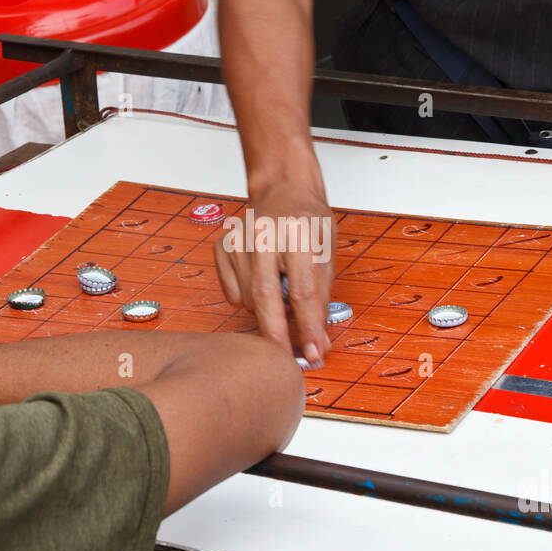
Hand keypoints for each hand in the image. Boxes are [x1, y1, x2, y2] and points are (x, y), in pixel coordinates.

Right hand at [214, 180, 335, 366]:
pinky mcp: (223, 247)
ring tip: (282, 292)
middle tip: (288, 359)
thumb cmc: (310, 222)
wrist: (284, 191)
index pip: (304, 292)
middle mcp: (265, 235)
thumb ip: (322, 297)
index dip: (310, 328)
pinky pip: (233, 294)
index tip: (314, 353)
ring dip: (268, 312)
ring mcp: (239, 240)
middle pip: (266, 298)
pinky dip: (248, 299)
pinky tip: (261, 280)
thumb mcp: (328, 253)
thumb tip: (319, 341)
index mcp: (298, 233)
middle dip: (277, 335)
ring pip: (250, 300)